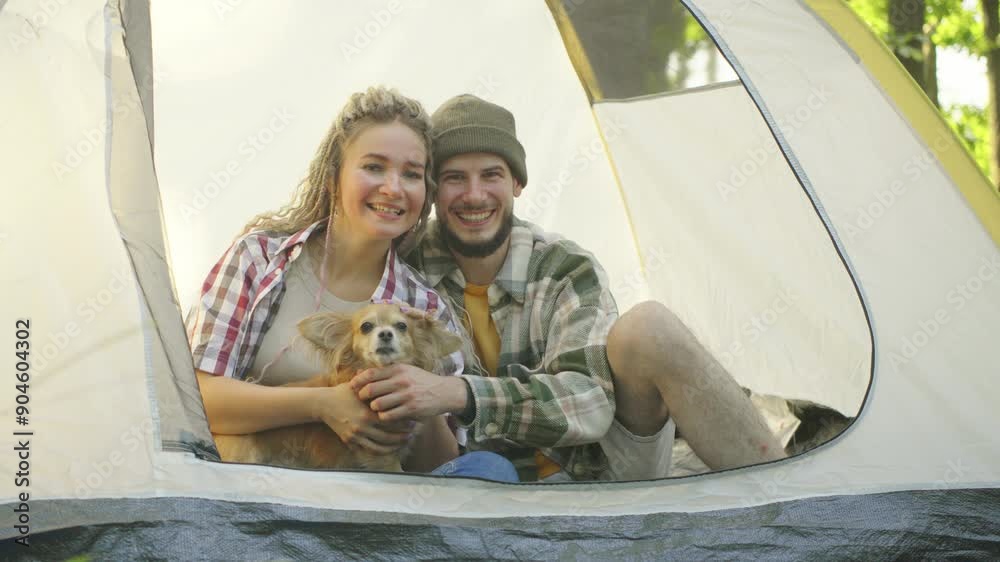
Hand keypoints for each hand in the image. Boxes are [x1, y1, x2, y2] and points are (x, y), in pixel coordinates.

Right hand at [310, 383, 413, 454]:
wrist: (323, 404)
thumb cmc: (343, 392)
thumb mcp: (359, 387)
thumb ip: (376, 385)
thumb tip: (395, 378)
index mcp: (366, 414)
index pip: (391, 421)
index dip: (404, 423)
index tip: (414, 420)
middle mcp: (362, 427)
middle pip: (388, 436)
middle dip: (403, 435)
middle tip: (414, 432)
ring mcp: (356, 436)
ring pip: (380, 446)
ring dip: (395, 445)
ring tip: (405, 440)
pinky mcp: (350, 442)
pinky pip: (370, 450)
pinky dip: (382, 450)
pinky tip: (391, 447)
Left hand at [351, 364, 465, 422]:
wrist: (444, 391)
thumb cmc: (420, 381)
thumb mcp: (405, 371)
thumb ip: (383, 372)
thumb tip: (358, 372)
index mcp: (398, 369)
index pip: (370, 374)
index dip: (357, 381)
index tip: (352, 387)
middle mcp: (401, 380)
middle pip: (370, 389)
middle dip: (362, 397)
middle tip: (362, 401)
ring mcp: (406, 395)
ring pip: (377, 404)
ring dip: (373, 409)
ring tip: (375, 409)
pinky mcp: (411, 409)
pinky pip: (388, 416)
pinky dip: (384, 417)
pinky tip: (386, 416)